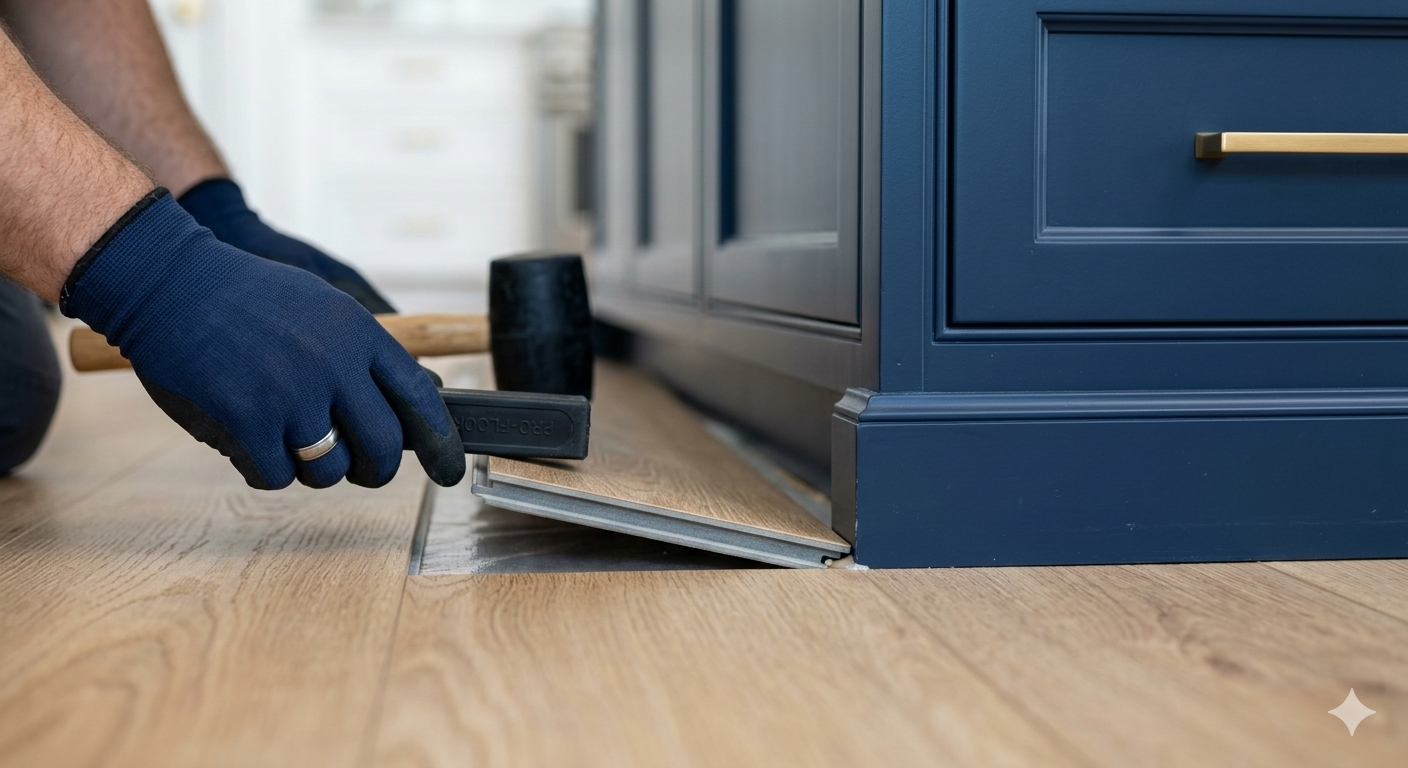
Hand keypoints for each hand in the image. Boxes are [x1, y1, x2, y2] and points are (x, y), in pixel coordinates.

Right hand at [62, 189, 464, 489]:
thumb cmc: (248, 295)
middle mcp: (334, 364)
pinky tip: (253, 445)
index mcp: (358, 333)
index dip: (440, 440)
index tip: (450, 468)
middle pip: (382, 447)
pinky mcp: (248, 417)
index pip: (419, 397)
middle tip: (362, 470)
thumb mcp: (323, 305)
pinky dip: (267, 471)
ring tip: (290, 441)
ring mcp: (292, 392)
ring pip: (328, 470)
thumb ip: (368, 352)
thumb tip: (422, 397)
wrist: (171, 281)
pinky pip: (277, 475)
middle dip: (375, 470)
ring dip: (313, 469)